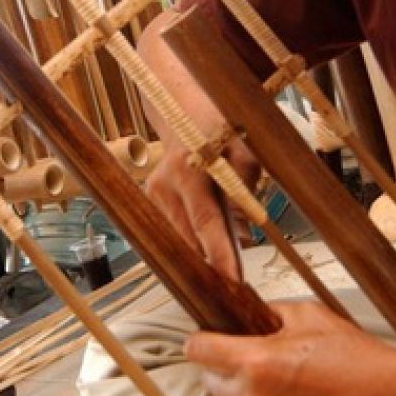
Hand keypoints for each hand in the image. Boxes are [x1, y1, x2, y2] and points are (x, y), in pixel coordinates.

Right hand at [145, 139, 259, 280]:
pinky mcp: (149, 199)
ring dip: (204, 250)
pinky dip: (193, 238)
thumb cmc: (222, 131)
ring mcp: (154, 193)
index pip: (206, 220)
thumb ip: (246, 189)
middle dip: (214, 260)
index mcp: (190, 168)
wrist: (185, 114)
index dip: (219, 252)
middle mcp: (166, 183)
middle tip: (237, 281)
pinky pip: (174, 229)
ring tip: (227, 259)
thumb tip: (244, 233)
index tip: (232, 279)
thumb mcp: (246, 152)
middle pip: (191, 237)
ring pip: (182, 238)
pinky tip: (208, 241)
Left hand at [185, 300, 395, 395]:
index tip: (205, 339)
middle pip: (211, 380)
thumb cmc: (354, 356)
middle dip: (224, 366)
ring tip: (284, 383)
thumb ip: (269, 314)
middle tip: (252, 357)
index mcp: (255, 362)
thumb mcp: (308, 316)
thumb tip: (248, 311)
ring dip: (247, 394)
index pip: (198, 350)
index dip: (200, 340)